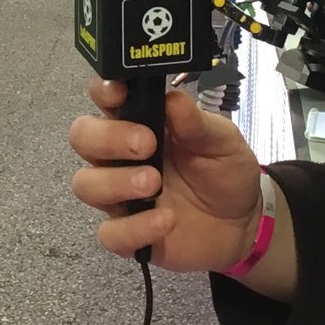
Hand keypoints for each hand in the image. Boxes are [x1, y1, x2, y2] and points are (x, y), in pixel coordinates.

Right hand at [69, 81, 263, 271]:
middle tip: (145, 144)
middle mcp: (120, 156)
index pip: (104, 98)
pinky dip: (134, 227)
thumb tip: (173, 98)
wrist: (242, 222)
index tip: (118, 92)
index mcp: (140, 122)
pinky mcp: (128, 233)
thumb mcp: (222, 140)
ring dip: (115, 182)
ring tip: (154, 183)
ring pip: (85, 184)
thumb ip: (196, 122)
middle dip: (106, 138)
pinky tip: (165, 220)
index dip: (102, 91)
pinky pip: (110, 233)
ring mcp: (120, 196)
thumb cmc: (224, 171)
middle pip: (82, 138)